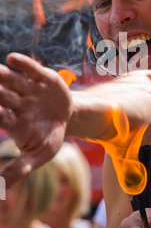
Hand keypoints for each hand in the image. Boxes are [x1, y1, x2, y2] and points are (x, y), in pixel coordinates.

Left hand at [0, 53, 72, 186]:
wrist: (68, 118)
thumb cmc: (50, 137)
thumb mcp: (40, 155)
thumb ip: (20, 168)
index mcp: (14, 122)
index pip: (0, 117)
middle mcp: (17, 103)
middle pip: (3, 96)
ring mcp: (29, 89)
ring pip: (13, 81)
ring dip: (3, 75)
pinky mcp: (42, 78)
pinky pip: (31, 69)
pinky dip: (23, 64)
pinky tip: (12, 59)